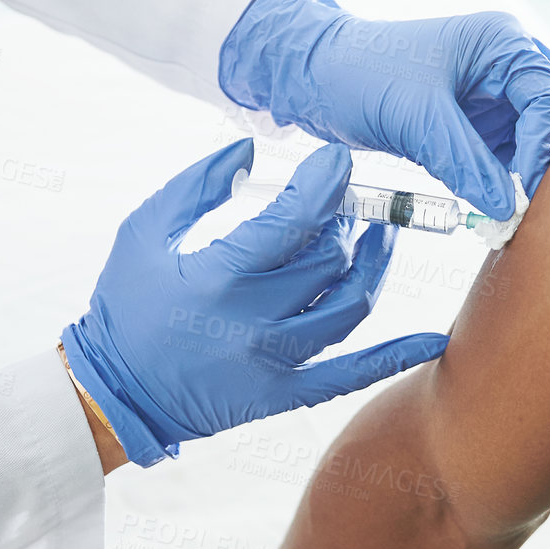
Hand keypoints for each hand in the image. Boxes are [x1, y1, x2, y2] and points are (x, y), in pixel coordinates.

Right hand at [61, 138, 448, 466]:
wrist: (117, 394)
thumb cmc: (125, 307)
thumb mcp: (143, 232)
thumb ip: (196, 187)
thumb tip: (249, 153)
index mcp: (220, 276)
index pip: (295, 219)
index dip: (326, 183)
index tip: (338, 161)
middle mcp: (256, 321)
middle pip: (330, 259)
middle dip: (347, 219)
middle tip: (348, 202)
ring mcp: (276, 363)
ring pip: (350, 305)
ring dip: (374, 265)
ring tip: (380, 237)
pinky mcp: (286, 395)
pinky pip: (353, 373)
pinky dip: (397, 356)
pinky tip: (433, 338)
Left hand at [219, 0, 549, 219]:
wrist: (314, 79)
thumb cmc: (360, 75)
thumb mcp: (415, 118)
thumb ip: (464, 161)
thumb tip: (506, 206)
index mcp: (499, 43)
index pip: (547, 96)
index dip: (542, 145)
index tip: (524, 189)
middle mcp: (503, 66)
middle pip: (547, 121)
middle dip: (537, 165)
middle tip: (523, 208)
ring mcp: (489, 98)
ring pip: (527, 146)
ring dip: (518, 180)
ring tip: (506, 216)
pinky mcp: (471, 126)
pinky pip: (499, 159)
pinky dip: (496, 184)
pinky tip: (490, 209)